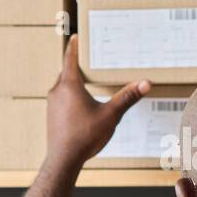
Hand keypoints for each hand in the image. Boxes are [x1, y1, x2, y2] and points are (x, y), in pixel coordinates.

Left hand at [45, 35, 150, 166]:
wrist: (64, 159)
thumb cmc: (85, 136)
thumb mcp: (111, 115)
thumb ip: (127, 97)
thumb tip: (145, 83)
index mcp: (70, 86)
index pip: (70, 59)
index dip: (74, 47)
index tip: (75, 37)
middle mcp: (57, 92)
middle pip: (66, 72)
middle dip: (75, 65)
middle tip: (85, 59)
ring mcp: (52, 104)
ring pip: (62, 86)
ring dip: (72, 82)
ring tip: (85, 81)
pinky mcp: (51, 116)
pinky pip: (60, 99)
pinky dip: (69, 96)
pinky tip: (81, 106)